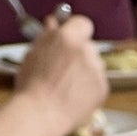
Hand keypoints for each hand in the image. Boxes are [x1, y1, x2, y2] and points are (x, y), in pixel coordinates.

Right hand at [13, 15, 107, 135]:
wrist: (42, 112)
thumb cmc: (33, 84)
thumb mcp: (34, 52)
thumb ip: (48, 35)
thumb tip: (54, 23)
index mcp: (67, 38)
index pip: (83, 23)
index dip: (76, 28)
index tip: (70, 35)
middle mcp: (86, 52)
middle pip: (88, 45)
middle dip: (79, 51)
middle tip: (63, 64)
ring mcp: (97, 71)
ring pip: (94, 63)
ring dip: (85, 68)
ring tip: (66, 82)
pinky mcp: (103, 88)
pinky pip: (98, 81)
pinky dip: (89, 85)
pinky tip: (74, 93)